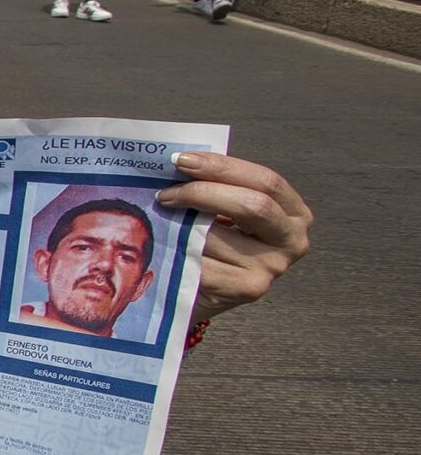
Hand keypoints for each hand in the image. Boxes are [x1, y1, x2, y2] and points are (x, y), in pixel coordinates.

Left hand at [154, 151, 312, 322]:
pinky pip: (204, 262)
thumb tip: (181, 161)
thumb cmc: (213, 244)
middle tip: (165, 193)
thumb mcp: (224, 211)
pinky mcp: (247, 289)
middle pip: (253, 205)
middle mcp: (292, 240)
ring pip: (220, 236)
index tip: (183, 160)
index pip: (266, 181)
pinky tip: (163, 249)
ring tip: (160, 221)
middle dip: (203, 193)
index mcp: (294, 213)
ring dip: (181, 226)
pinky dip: (177, 252)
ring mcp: (273, 267)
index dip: (223, 167)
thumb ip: (217, 186)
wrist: (198, 293)